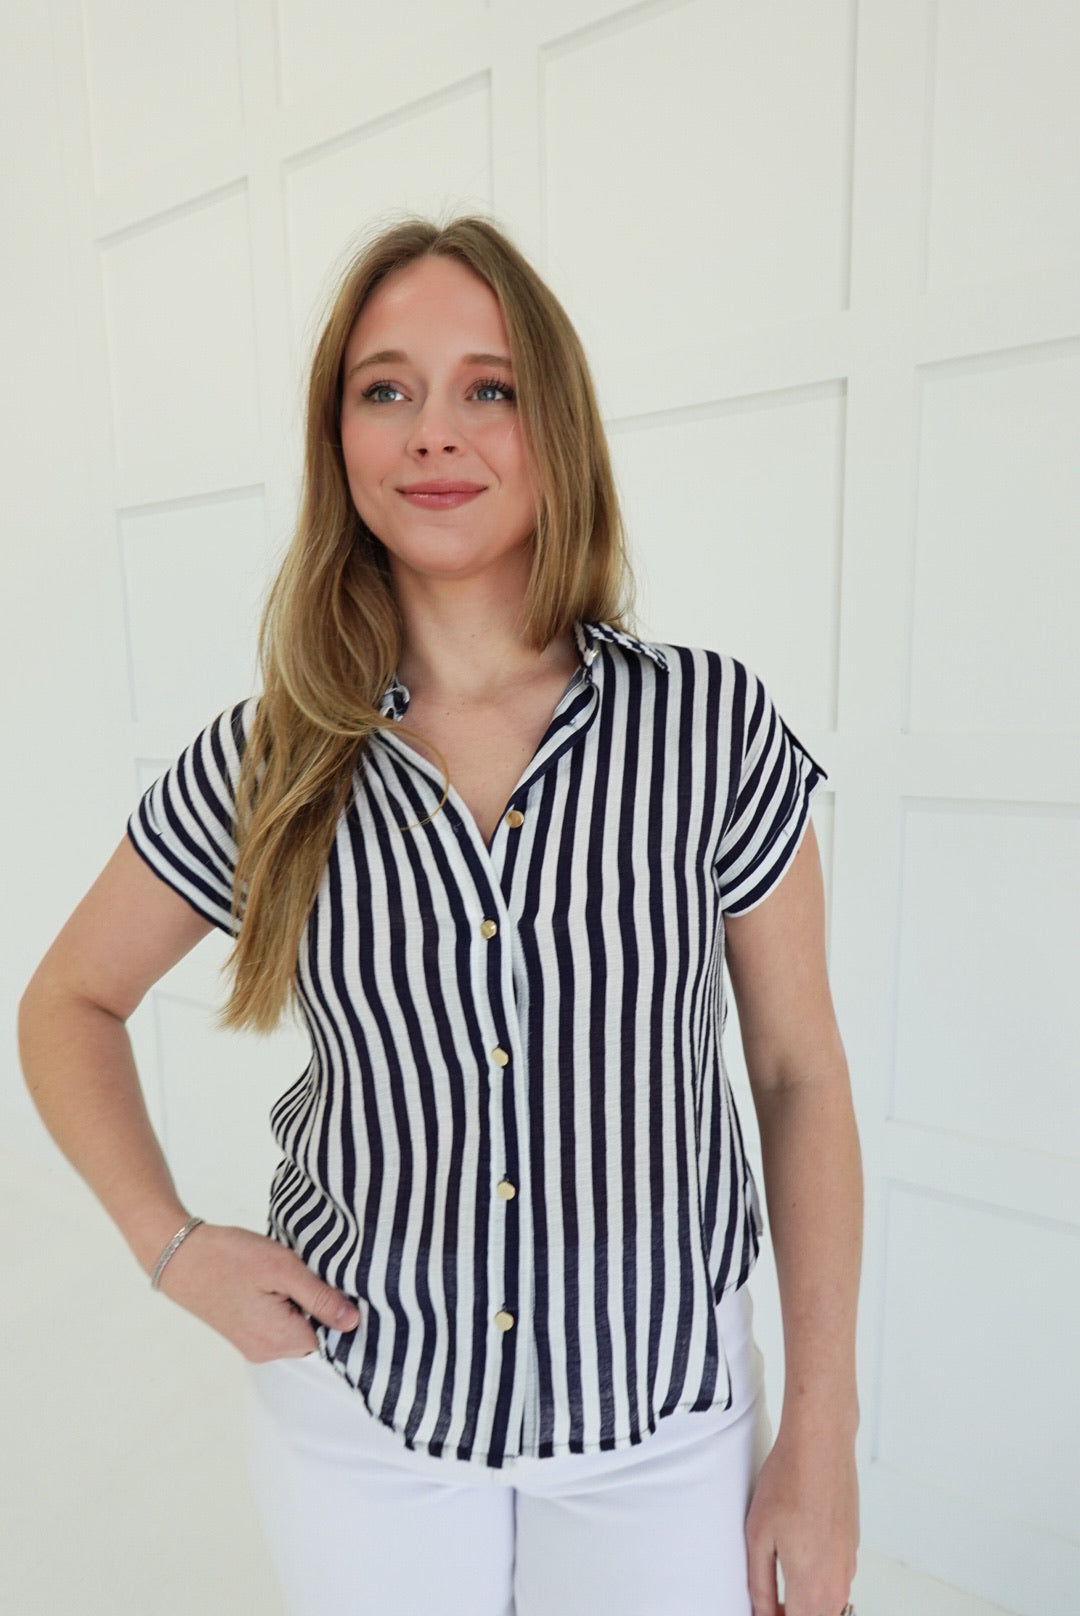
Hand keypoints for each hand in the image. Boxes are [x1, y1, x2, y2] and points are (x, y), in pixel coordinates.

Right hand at [154, 1222, 360, 1360]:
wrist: (179, 1255)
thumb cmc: (228, 1258)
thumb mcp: (283, 1268)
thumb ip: (320, 1297)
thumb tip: (352, 1321)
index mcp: (279, 1340)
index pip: (331, 1336)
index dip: (337, 1307)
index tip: (330, 1281)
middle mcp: (267, 1352)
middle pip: (314, 1333)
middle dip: (317, 1303)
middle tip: (302, 1271)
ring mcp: (254, 1344)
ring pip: (297, 1326)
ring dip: (299, 1301)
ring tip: (282, 1273)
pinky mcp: (245, 1332)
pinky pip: (278, 1322)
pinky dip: (282, 1302)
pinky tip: (270, 1279)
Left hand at [744, 1422, 858, 1615]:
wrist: (821, 1445)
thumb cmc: (788, 1482)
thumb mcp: (758, 1536)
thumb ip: (760, 1584)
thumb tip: (762, 1612)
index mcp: (810, 1584)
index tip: (763, 1611)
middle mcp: (836, 1581)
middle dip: (792, 1614)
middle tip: (769, 1604)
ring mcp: (848, 1564)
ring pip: (830, 1605)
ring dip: (807, 1605)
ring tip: (780, 1591)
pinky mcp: (853, 1547)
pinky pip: (837, 1581)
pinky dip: (819, 1585)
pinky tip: (799, 1562)